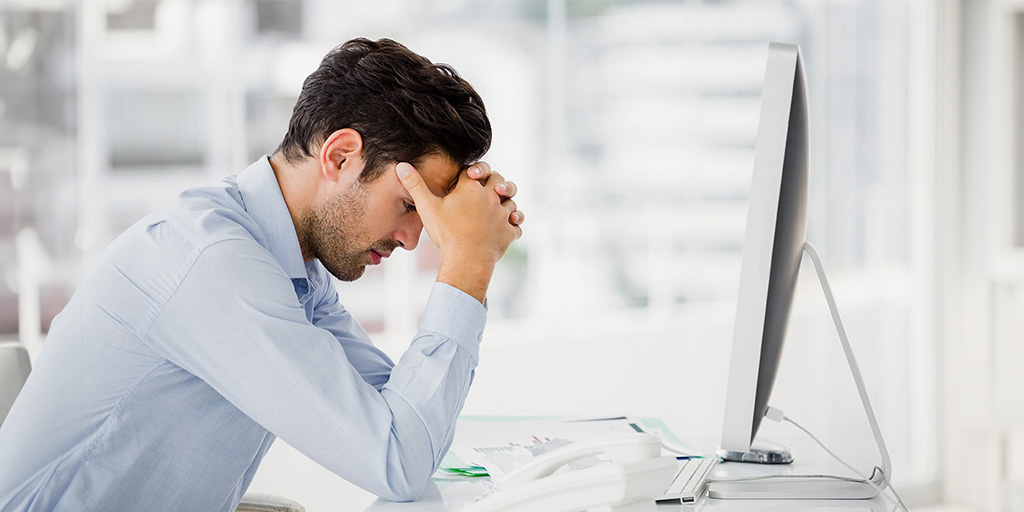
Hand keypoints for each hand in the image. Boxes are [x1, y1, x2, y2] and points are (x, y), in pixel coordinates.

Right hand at [396, 161, 521, 302]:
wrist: (466, 260)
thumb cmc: (446, 233)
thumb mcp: (427, 207)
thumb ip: (415, 185)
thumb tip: (401, 165)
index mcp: (471, 188)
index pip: (474, 170)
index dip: (471, 172)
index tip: (466, 177)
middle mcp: (491, 197)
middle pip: (498, 179)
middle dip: (493, 181)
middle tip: (487, 188)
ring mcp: (502, 214)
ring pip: (510, 201)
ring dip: (505, 202)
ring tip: (497, 208)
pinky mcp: (509, 232)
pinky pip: (516, 225)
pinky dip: (513, 225)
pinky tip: (506, 226)